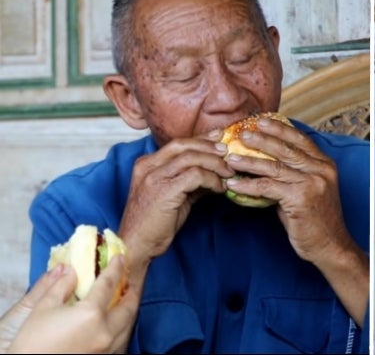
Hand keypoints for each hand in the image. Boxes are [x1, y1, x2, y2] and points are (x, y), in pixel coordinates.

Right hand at [2, 256, 138, 353]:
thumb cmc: (32, 341)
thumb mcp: (43, 308)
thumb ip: (61, 286)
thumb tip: (72, 272)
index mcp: (91, 314)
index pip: (109, 285)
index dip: (115, 268)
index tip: (120, 258)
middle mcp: (105, 331)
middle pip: (128, 307)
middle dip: (131, 293)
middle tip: (130, 283)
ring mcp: (107, 347)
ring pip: (128, 325)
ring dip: (129, 311)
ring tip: (124, 301)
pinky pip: (120, 338)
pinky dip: (122, 327)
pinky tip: (114, 322)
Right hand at [119, 129, 234, 263]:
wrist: (137, 245)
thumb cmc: (155, 224)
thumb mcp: (174, 196)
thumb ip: (190, 181)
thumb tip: (215, 173)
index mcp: (147, 164)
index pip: (177, 143)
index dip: (201, 139)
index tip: (219, 138)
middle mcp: (148, 166)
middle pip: (183, 145)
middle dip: (209, 146)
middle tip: (227, 153)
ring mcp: (154, 177)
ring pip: (191, 158)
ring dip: (214, 164)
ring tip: (228, 173)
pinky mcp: (164, 191)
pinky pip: (195, 176)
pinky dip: (211, 179)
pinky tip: (219, 188)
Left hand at [223, 117, 353, 262]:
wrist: (329, 246)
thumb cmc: (316, 220)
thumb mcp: (308, 191)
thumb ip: (292, 176)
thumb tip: (264, 166)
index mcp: (325, 164)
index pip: (300, 140)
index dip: (280, 129)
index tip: (261, 121)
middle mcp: (321, 170)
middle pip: (286, 148)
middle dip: (261, 139)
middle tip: (242, 133)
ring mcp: (312, 183)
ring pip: (274, 166)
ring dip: (248, 161)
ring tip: (230, 158)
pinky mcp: (300, 198)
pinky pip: (267, 187)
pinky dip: (247, 186)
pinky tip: (233, 185)